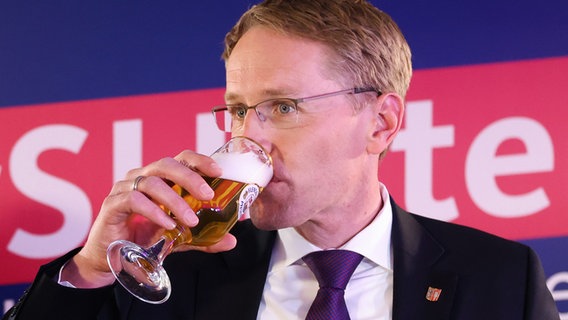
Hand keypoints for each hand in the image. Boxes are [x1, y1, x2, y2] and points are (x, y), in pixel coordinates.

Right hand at [61, 150, 236, 287]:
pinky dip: (154, 211)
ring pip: (152, 183)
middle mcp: (142, 177)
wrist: (110, 260)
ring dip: (174, 200)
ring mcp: (124, 188)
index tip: (219, 171)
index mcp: (160, 179)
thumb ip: (203, 238)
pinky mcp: (112, 204)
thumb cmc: (144, 240)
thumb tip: (232, 240)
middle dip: (189, 177)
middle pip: (166, 164)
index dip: (199, 160)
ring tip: (190, 220)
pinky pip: (134, 200)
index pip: (181, 159)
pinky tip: (167, 224)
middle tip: (207, 195)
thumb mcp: (179, 238)